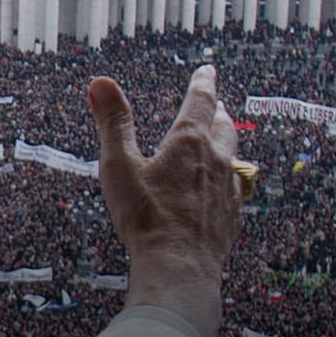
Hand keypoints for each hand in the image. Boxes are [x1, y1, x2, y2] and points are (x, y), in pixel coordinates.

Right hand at [88, 64, 242, 336]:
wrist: (178, 267)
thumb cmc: (145, 217)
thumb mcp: (119, 166)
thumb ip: (112, 123)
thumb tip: (100, 82)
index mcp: (189, 142)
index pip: (201, 101)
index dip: (203, 82)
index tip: (207, 70)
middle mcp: (215, 160)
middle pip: (223, 127)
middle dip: (218, 113)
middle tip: (217, 106)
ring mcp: (228, 189)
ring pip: (233, 156)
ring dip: (227, 142)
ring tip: (223, 139)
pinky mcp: (231, 216)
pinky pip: (236, 188)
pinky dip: (230, 178)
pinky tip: (226, 187)